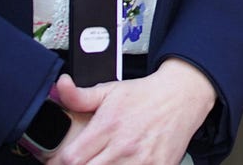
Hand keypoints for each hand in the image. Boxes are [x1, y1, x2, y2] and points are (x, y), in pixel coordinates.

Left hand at [47, 60, 215, 164]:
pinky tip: (124, 163)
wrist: (182, 96)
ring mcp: (142, 160)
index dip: (61, 162)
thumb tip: (60, 86)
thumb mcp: (110, 90)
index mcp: (108, 126)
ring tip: (105, 161)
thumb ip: (80, 95)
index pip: (72, 158)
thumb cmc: (145, 95)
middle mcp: (124, 145)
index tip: (63, 160)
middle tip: (85, 160)